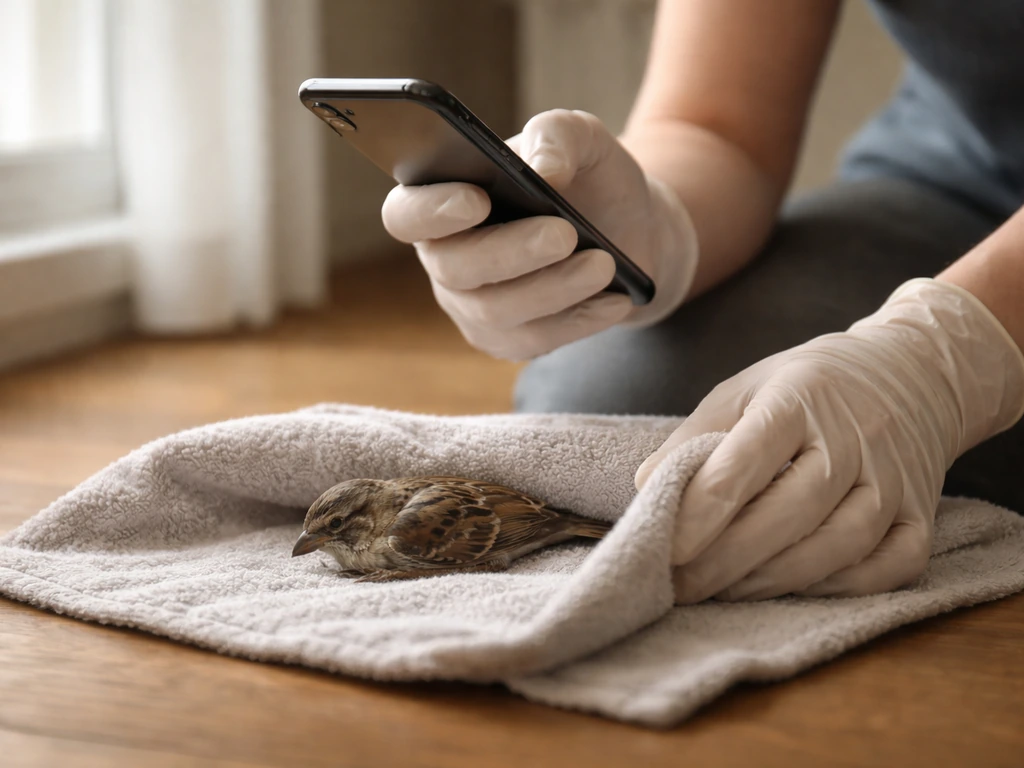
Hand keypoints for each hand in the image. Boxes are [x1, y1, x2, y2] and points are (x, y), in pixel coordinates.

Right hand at [381, 109, 698, 359]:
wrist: (631, 231)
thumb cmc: (589, 179)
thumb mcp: (582, 138)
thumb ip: (557, 136)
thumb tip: (544, 170)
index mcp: (442, 198)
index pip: (405, 214)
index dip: (431, 212)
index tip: (478, 200)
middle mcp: (445, 256)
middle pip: (454, 267)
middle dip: (510, 252)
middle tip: (565, 234)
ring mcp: (471, 305)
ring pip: (496, 310)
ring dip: (554, 287)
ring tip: (604, 265)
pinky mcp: (507, 340)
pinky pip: (532, 340)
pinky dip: (577, 320)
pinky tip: (614, 301)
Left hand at [636, 279, 1023, 602]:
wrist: (914, 373)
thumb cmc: (810, 386)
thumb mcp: (745, 388)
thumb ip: (694, 436)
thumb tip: (647, 488)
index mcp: (799, 399)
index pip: (745, 463)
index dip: (700, 513)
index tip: (663, 547)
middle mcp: (854, 439)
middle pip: (790, 512)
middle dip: (726, 559)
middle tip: (679, 586)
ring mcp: (895, 480)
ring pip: (839, 546)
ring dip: (774, 580)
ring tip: (722, 593)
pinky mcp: (923, 515)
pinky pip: (888, 567)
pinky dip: (840, 588)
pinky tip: (794, 591)